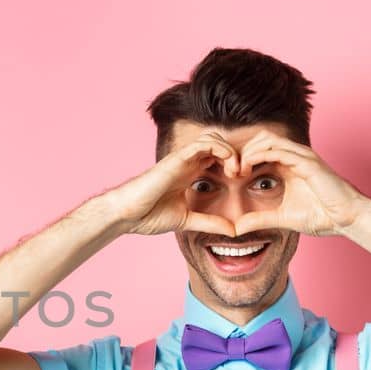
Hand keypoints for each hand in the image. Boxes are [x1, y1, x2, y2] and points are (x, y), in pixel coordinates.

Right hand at [104, 131, 239, 236]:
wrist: (127, 214)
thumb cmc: (148, 215)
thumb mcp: (187, 220)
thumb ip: (209, 223)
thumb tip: (232, 231)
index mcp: (189, 174)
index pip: (217, 157)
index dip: (233, 163)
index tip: (242, 180)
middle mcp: (187, 163)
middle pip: (218, 143)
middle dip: (235, 154)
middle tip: (243, 174)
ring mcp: (182, 159)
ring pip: (213, 138)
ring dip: (230, 150)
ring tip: (236, 170)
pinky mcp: (177, 159)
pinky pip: (203, 143)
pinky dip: (221, 149)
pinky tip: (228, 166)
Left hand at [231, 130, 370, 236]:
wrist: (346, 219)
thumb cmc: (321, 216)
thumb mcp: (282, 218)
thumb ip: (260, 219)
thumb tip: (237, 228)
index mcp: (289, 165)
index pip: (260, 150)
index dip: (242, 159)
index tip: (229, 176)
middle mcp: (295, 157)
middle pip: (261, 139)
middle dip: (242, 152)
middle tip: (230, 172)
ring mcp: (302, 157)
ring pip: (267, 140)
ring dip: (248, 152)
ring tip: (237, 170)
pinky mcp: (307, 162)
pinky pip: (278, 149)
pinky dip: (259, 155)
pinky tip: (248, 168)